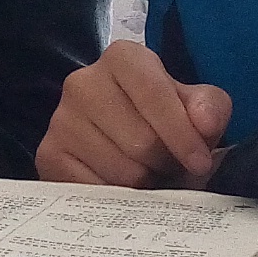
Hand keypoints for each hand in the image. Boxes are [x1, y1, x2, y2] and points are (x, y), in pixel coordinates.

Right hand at [35, 41, 232, 187]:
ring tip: (147, 173)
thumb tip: (204, 124)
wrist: (120, 139)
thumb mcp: (195, 106)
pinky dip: (118, 198)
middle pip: (141, 142)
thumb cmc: (161, 119)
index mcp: (123, 58)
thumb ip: (210, 108)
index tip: (200, 162)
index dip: (182, 134)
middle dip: (166, 164)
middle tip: (169, 166)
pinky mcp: (48, 155)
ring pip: (121, 173)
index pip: (154, 94)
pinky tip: (121, 185)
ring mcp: (60, 119)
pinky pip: (96, 192)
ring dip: (145, 184)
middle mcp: (83, 82)